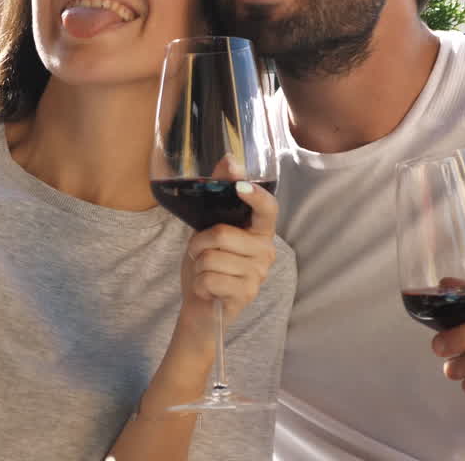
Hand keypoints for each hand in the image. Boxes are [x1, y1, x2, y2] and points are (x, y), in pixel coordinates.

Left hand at [176, 182, 277, 344]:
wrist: (201, 306)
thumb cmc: (207, 263)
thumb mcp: (208, 226)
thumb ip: (219, 193)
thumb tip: (229, 159)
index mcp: (260, 231)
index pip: (268, 208)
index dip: (255, 195)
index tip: (240, 186)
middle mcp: (266, 251)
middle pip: (222, 234)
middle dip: (198, 243)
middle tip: (198, 252)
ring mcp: (258, 274)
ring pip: (212, 258)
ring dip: (197, 264)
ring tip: (204, 271)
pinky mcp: (246, 294)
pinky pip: (209, 279)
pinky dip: (198, 283)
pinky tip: (207, 288)